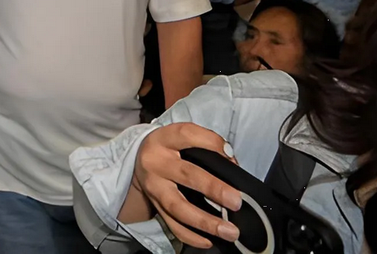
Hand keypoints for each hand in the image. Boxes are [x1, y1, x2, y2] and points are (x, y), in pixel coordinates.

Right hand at [130, 123, 242, 248]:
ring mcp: (154, 187)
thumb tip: (232, 164)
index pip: (187, 135)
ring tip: (229, 231)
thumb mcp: (181, 138)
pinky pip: (172, 225)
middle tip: (236, 201)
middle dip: (213, 189)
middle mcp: (156, 162)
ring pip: (178, 207)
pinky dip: (190, 236)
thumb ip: (205, 145)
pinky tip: (208, 241)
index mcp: (164, 140)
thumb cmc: (169, 148)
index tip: (232, 158)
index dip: (211, 143)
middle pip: (186, 175)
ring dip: (205, 221)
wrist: (140, 161)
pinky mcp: (154, 206)